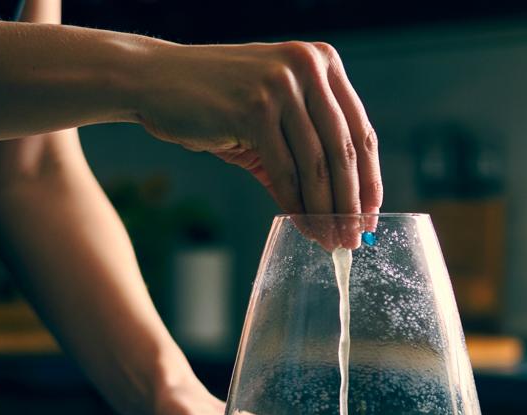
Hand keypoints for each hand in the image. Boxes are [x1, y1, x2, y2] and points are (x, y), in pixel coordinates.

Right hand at [135, 40, 382, 219]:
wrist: (156, 80)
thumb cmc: (217, 102)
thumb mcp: (273, 116)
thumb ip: (309, 150)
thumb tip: (342, 210)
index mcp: (323, 62)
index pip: (360, 131)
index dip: (370, 180)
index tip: (370, 216)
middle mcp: (308, 66)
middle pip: (344, 151)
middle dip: (351, 203)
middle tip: (353, 238)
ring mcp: (281, 85)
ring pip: (316, 165)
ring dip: (326, 211)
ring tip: (329, 239)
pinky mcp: (254, 109)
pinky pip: (284, 171)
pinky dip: (295, 205)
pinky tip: (300, 226)